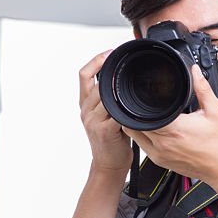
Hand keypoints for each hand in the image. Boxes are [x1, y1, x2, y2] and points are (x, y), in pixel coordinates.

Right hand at [79, 50, 132, 174]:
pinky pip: (115, 113)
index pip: (84, 74)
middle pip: (97, 82)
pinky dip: (124, 107)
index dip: (96, 60)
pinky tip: (133, 105)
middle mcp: (86, 110)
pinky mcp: (104, 130)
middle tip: (129, 65)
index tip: (110, 52)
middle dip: (113, 72)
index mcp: (86, 103)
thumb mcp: (106, 115)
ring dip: (119, 88)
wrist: (108, 164)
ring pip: (105, 95)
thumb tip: (123, 80)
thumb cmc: (111, 140)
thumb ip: (109, 98)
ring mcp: (93, 120)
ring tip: (132, 83)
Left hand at [122, 65, 217, 182]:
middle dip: (138, 112)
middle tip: (147, 103)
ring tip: (148, 116)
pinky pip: (142, 147)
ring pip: (135, 136)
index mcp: (175, 129)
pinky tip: (154, 130)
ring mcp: (160, 154)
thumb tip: (194, 71)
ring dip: (138, 125)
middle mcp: (164, 143)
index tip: (146, 95)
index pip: (145, 113)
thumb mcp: (214, 111)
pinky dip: (143, 137)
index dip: (142, 103)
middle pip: (136, 123)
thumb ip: (202, 89)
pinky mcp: (160, 162)